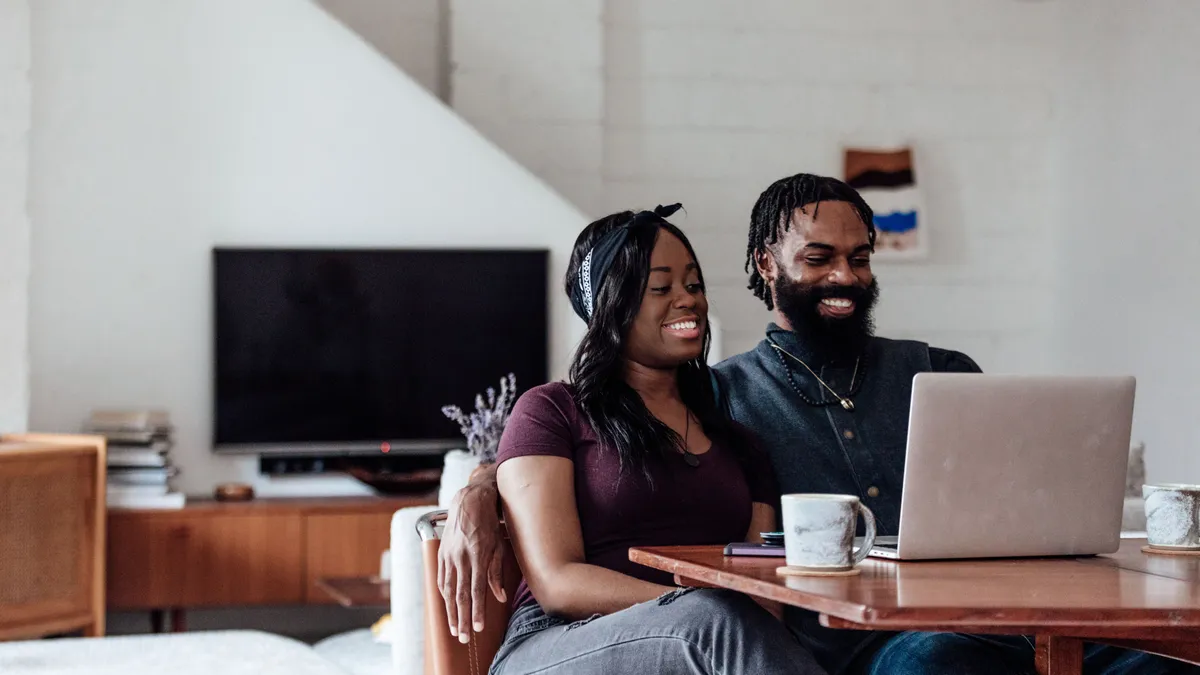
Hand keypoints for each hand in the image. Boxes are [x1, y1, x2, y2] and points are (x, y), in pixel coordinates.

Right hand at [437, 474, 505, 642]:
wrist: (470, 500)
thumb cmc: (490, 523)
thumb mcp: (499, 545)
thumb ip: (497, 572)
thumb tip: (499, 597)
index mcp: (477, 555)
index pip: (476, 590)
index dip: (476, 611)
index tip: (477, 628)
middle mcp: (460, 557)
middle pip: (460, 594)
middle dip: (461, 618)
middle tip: (463, 637)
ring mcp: (449, 555)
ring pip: (448, 589)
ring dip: (451, 611)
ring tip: (454, 628)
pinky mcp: (442, 552)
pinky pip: (441, 578)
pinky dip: (444, 594)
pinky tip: (447, 605)